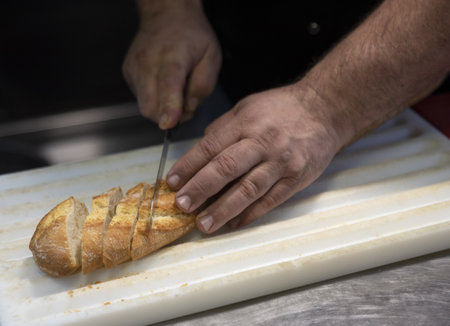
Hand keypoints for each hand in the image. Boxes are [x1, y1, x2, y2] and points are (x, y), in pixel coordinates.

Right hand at [122, 0, 221, 128]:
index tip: (169, 123)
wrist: (166, 15)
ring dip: (162, 108)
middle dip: (169, 116)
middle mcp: (149, 62)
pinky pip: (141, 98)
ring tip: (175, 89)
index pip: (169, 85)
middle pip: (152, 105)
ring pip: (145, 106)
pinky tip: (162, 83)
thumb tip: (189, 107)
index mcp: (174, 57)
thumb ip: (204, 85)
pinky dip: (154, 99)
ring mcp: (135, 68)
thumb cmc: (192, 37)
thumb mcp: (212, 57)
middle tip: (185, 103)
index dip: (169, 107)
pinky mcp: (128, 73)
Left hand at [166, 85, 344, 232]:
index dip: (189, 166)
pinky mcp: (297, 178)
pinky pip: (271, 200)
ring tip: (204, 225)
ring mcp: (281, 162)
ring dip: (223, 209)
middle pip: (226, 168)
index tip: (171, 182)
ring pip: (248, 189)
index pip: (211, 147)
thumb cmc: (282, 108)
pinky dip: (251, 214)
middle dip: (201, 189)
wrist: (326, 110)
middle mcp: (263, 142)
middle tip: (182, 206)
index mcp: (246, 122)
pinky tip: (234, 223)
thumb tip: (200, 151)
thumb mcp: (248, 106)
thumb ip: (223, 128)